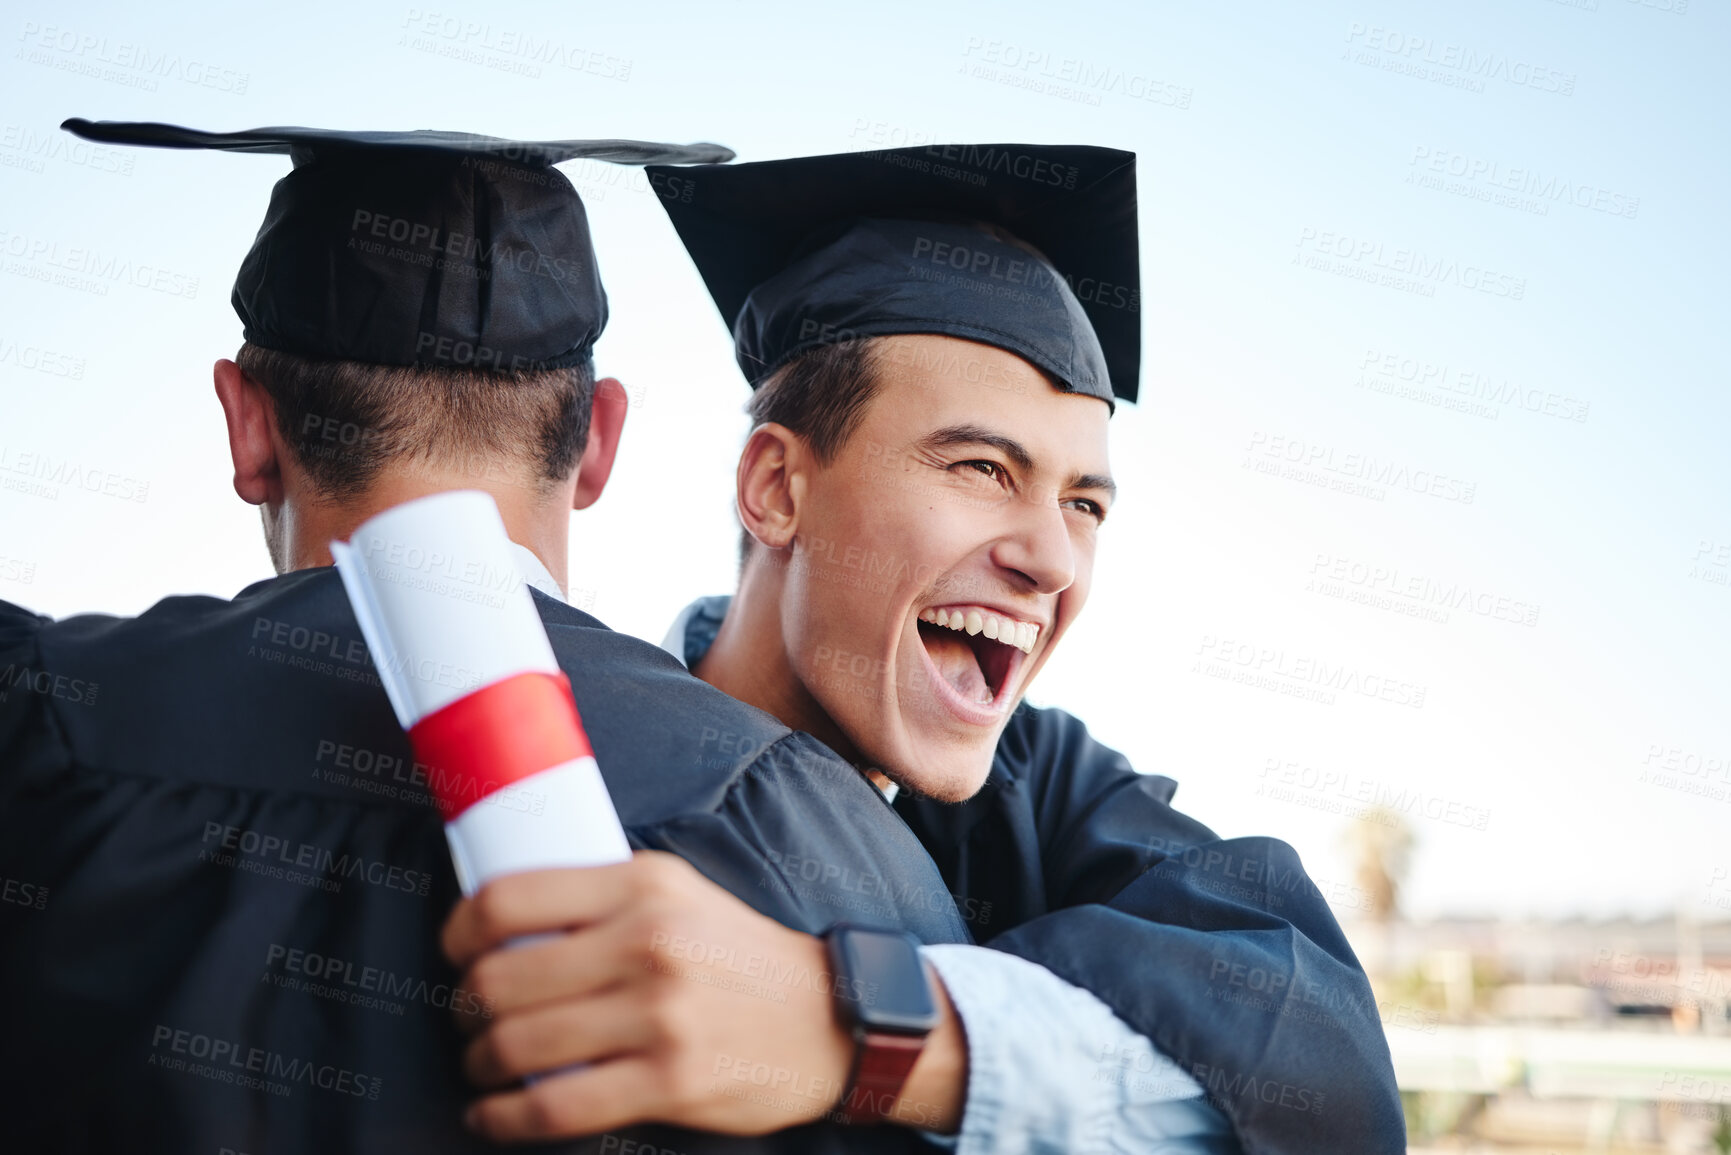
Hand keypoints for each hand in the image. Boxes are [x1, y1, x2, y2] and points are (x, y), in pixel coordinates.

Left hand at [441, 851, 964, 1141]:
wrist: (828, 1019)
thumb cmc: (737, 955)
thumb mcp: (678, 892)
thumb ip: (602, 895)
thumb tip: (503, 909)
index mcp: (643, 886)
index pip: (508, 898)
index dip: (458, 930)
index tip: (455, 949)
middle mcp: (648, 943)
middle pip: (499, 977)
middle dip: (465, 1005)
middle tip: (469, 1014)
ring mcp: (660, 1016)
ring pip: (518, 1044)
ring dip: (481, 1061)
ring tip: (486, 1061)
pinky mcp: (669, 1082)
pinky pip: (554, 1109)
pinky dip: (504, 1118)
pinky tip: (493, 1114)